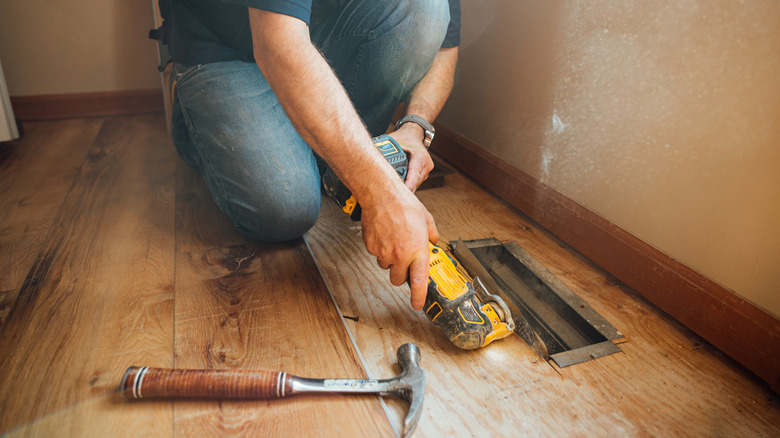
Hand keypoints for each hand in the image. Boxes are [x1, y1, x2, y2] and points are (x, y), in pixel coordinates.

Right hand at [359, 184, 439, 309]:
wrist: (381, 195)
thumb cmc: (403, 204)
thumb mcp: (426, 218)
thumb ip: (432, 233)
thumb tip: (433, 240)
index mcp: (417, 250)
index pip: (419, 281)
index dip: (418, 297)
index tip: (418, 304)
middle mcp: (400, 255)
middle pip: (399, 280)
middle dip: (402, 274)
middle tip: (404, 261)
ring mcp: (384, 253)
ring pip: (386, 267)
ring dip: (390, 260)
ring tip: (394, 241)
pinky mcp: (372, 248)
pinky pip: (376, 255)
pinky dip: (380, 249)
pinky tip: (384, 235)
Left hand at [389, 124, 433, 191]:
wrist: (413, 135)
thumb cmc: (403, 137)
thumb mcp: (393, 141)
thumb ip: (384, 150)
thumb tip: (371, 159)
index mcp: (420, 157)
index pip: (414, 174)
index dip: (409, 184)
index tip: (403, 193)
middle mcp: (426, 165)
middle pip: (415, 182)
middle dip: (404, 190)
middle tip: (391, 197)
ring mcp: (426, 171)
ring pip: (415, 185)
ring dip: (405, 189)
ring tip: (393, 195)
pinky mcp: (423, 175)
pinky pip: (415, 183)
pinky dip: (407, 186)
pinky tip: (397, 190)